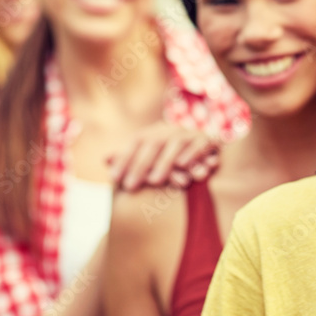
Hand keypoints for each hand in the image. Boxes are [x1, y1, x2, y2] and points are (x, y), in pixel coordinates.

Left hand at [106, 123, 221, 191]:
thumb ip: (131, 158)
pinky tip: (186, 167)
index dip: (124, 158)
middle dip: (141, 164)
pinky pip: (202, 145)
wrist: (209, 150)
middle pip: (154, 142)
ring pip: (177, 143)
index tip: (113, 178)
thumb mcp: (152, 159)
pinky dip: (194, 155)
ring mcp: (191, 133)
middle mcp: (173, 129)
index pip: (137, 141)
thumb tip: (105, 158)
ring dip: (165, 162)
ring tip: (154, 181)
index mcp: (156, 131)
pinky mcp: (210, 140)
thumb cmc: (174, 159)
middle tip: (130, 186)